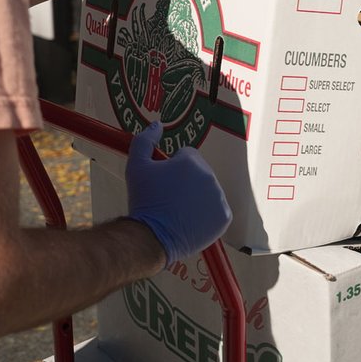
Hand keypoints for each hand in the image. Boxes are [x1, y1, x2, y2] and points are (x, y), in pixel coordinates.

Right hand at [124, 120, 231, 266]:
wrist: (152, 237)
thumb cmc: (144, 200)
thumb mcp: (136, 166)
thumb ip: (144, 140)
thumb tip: (157, 125)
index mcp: (192, 161)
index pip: (187, 155)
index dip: (172, 167)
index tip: (163, 182)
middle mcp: (210, 176)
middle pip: (199, 172)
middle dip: (186, 181)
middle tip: (168, 197)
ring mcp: (219, 198)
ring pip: (208, 190)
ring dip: (197, 196)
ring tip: (177, 210)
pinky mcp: (224, 217)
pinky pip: (217, 209)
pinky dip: (206, 213)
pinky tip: (189, 220)